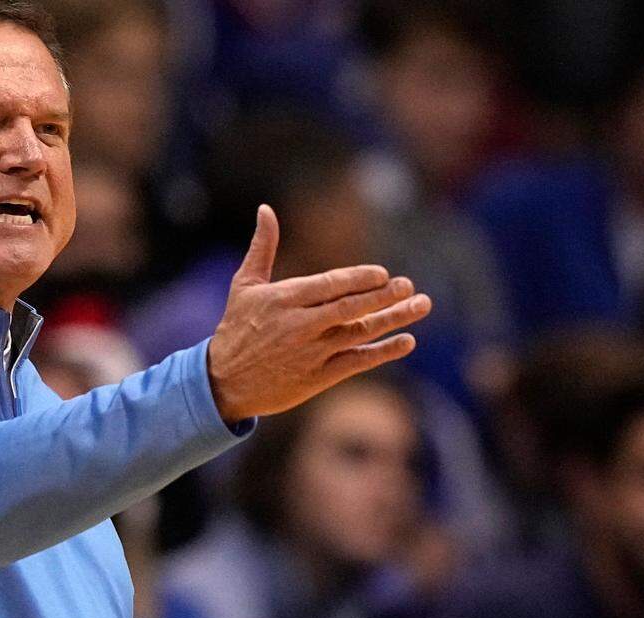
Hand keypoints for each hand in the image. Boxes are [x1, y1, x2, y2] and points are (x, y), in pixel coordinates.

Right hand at [208, 205, 431, 422]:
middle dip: (383, 296)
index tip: (383, 274)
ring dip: (393, 320)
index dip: (359, 279)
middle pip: (350, 308)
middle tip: (409, 286)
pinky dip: (383, 352)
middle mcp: (299, 325)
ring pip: (359, 333)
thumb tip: (266, 209)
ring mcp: (310, 353)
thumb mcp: (245, 285)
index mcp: (283, 299)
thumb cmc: (236, 328)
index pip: (330, 285)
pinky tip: (406, 341)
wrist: (223, 382)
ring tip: (420, 306)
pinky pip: (357, 362)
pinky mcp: (317, 377)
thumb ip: (262, 247)